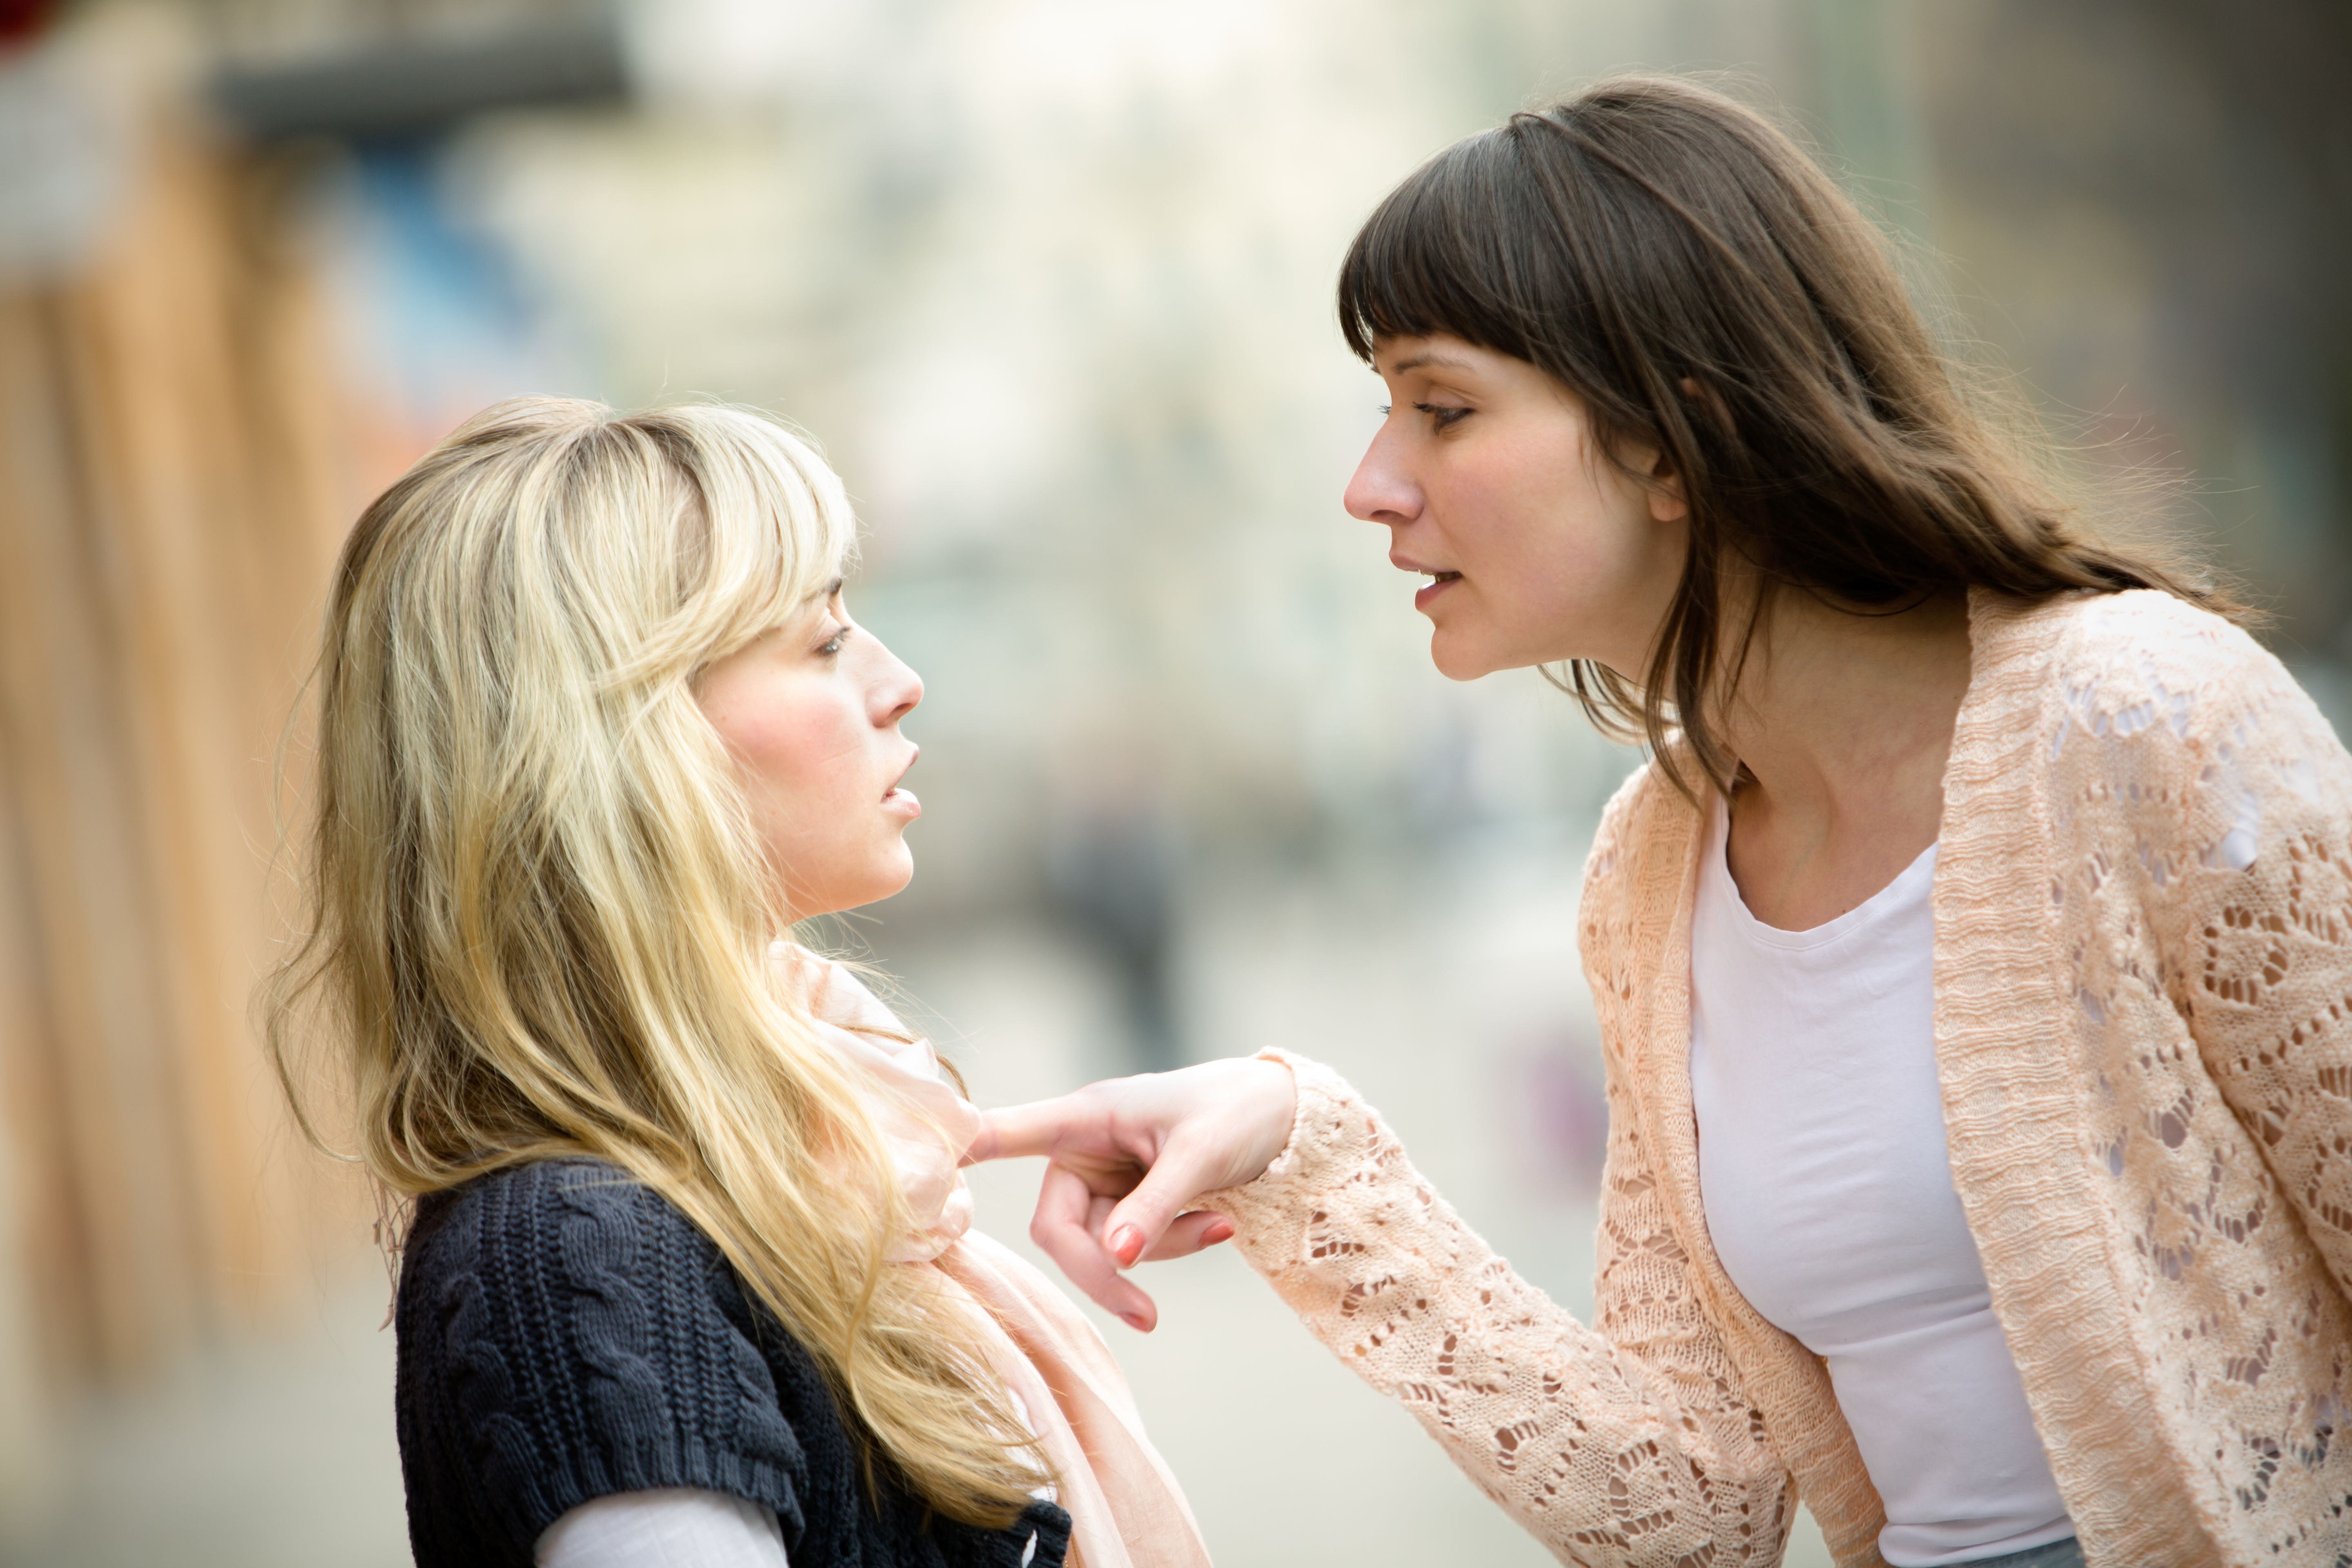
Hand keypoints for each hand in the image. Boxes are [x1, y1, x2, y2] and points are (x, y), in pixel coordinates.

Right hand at [965, 1057, 1297, 1330]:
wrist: (1280, 1116)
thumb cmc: (1237, 1114)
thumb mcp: (1201, 1156)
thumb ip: (1155, 1207)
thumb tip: (1116, 1259)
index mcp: (1088, 1117)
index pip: (1011, 1133)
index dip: (965, 1149)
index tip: (925, 1164)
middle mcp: (1083, 1149)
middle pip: (1057, 1229)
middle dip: (1103, 1271)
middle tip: (1147, 1314)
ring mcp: (1102, 1180)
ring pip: (1100, 1248)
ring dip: (1158, 1254)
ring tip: (1219, 1228)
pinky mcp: (1126, 1205)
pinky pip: (1132, 1248)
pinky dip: (1172, 1247)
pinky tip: (1219, 1226)